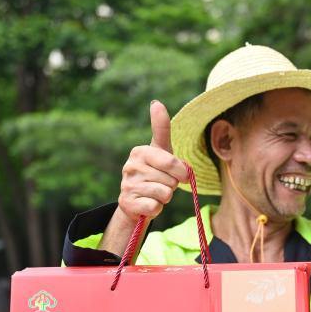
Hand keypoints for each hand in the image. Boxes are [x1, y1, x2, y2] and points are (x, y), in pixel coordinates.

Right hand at [117, 100, 188, 222]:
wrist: (136, 203)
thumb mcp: (161, 151)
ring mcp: (127, 184)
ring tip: (154, 194)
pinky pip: (155, 207)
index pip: (170, 161)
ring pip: (164, 194)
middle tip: (162, 184)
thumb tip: (156, 102)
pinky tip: (148, 204)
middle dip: (172, 185)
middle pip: (171, 180)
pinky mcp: (127, 203)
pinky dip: (156, 209)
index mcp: (140, 152)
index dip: (181, 171)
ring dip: (164, 198)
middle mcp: (130, 166)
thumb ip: (161, 130)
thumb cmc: (154, 174)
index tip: (184, 176)